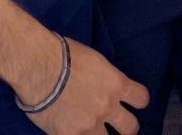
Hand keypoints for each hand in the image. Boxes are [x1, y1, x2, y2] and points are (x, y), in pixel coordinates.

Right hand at [22, 38, 147, 134]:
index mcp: (115, 84)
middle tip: (122, 127)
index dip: (138, 101)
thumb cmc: (63, 54)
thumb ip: (103, 78)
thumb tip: (100, 84)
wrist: (39, 67)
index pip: (141, 99)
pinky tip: (70, 131)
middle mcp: (107, 107)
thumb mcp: (94, 61)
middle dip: (128, 128)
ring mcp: (89, 124)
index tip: (133, 102)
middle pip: (131, 127)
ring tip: (93, 131)